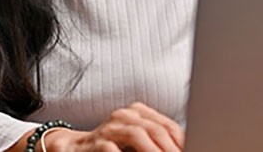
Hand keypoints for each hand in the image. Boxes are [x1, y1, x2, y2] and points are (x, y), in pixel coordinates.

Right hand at [42, 102, 184, 151]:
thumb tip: (183, 148)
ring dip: (152, 151)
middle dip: (170, 148)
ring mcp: (107, 127)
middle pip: (154, 129)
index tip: (193, 149)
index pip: (166, 125)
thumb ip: (154, 144)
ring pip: (136, 134)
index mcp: (138, 113)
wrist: (69, 149)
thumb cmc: (109, 146)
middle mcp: (123, 115)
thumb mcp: (134, 142)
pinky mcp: (91, 143)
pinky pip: (110, 149)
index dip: (180, 141)